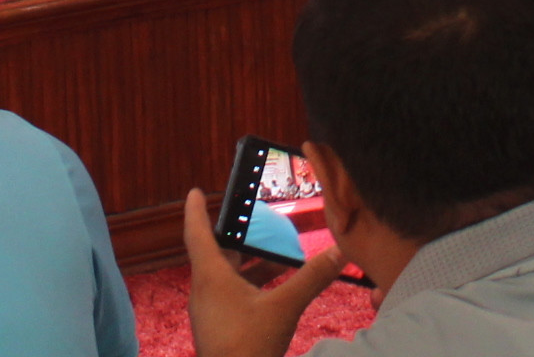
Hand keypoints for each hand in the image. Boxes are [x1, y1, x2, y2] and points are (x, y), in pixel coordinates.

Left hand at [177, 190, 342, 356]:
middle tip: (251, 220)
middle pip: (215, 253)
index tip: (194, 193)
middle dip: (234, 236)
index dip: (196, 210)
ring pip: (224, 276)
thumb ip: (311, 279)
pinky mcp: (218, 327)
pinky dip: (249, 285)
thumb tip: (338, 253)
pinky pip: (230, 295)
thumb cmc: (248, 346)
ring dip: (247, 264)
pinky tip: (273, 290)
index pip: (197, 233)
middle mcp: (205, 290)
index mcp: (211, 277)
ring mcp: (209, 311)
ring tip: (277, 257)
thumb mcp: (284, 308)